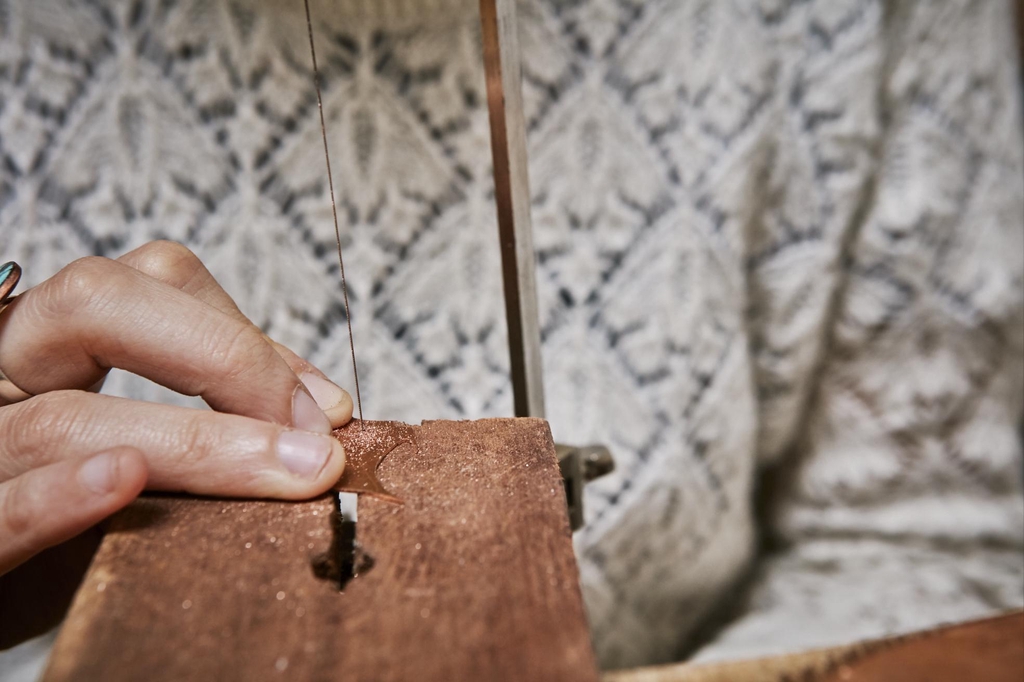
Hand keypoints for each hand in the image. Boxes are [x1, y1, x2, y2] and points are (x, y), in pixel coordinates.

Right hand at [0, 241, 351, 574]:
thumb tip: (319, 411)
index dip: (246, 332)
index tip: (325, 407)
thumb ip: (211, 413)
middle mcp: (2, 372)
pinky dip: (60, 496)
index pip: (151, 283)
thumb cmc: (68, 507)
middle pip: (94, 305)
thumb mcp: (134, 443)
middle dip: (224, 357)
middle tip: (312, 431)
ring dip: (195, 442)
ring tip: (285, 466)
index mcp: (50, 342)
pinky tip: (123, 479)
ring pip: (63, 418)